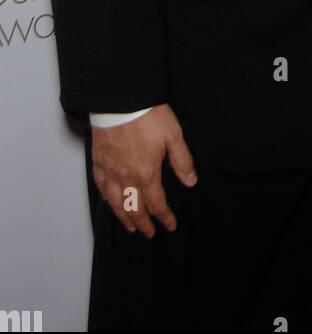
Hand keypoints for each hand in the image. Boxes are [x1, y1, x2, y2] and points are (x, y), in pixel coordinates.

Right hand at [90, 103, 196, 236]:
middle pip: (134, 209)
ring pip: (116, 203)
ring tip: (130, 227)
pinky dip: (107, 200)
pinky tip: (110, 203)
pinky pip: (101, 187)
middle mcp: (126, 177)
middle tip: (149, 233)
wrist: (119, 100)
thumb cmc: (147, 115)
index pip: (157, 204)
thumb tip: (190, 181)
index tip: (170, 225)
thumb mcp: (173, 135)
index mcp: (146, 173)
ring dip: (124, 218)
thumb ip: (182, 161)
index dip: (164, 217)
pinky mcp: (98, 161)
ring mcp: (110, 171)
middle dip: (144, 224)